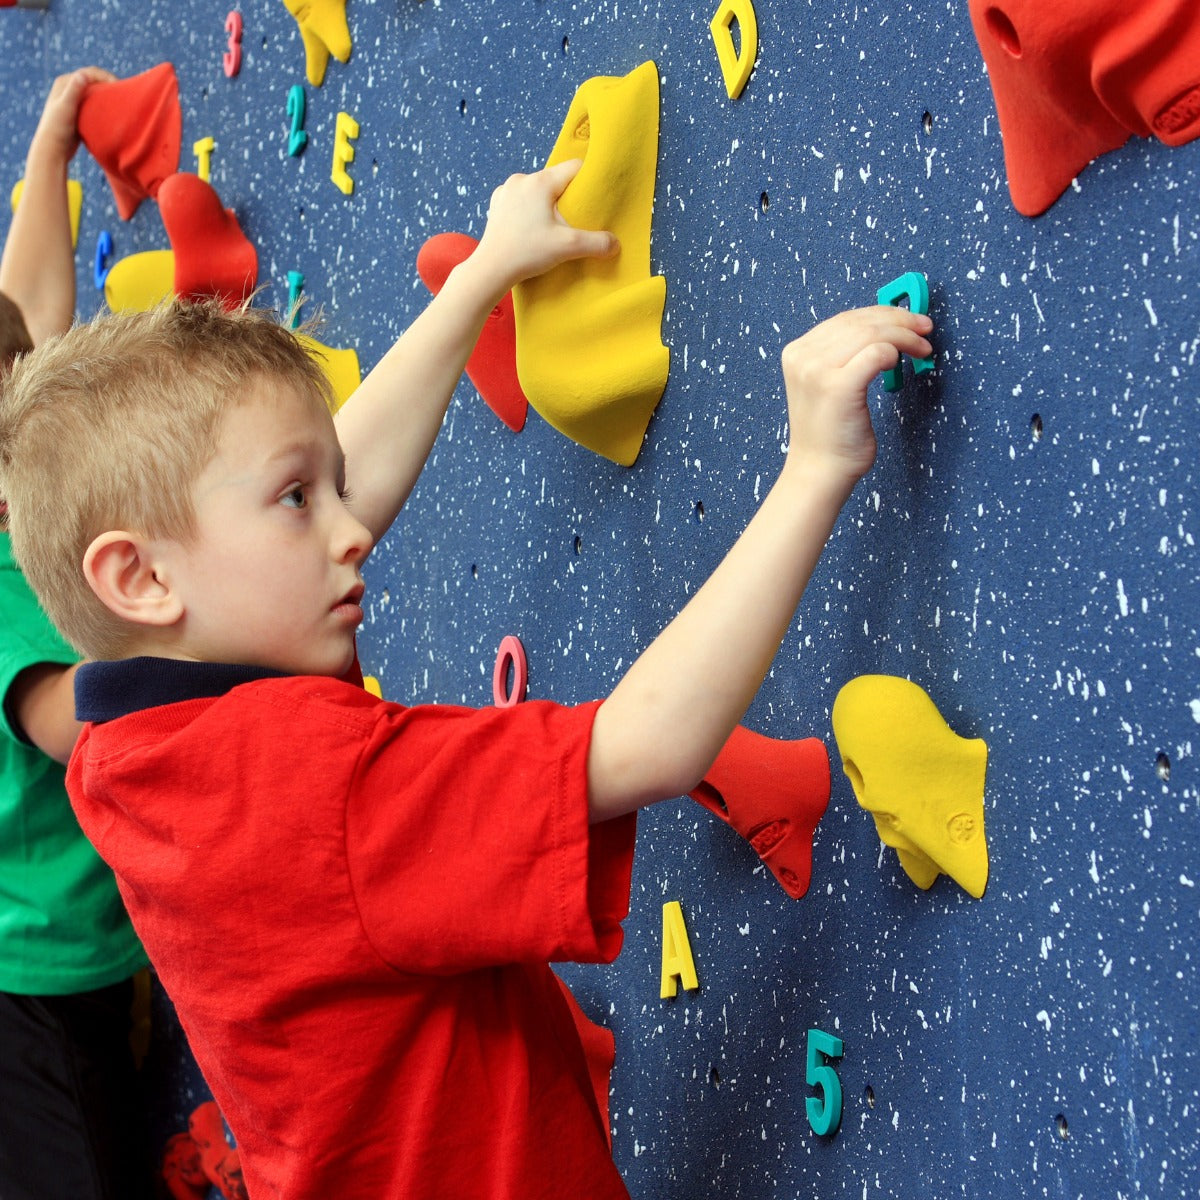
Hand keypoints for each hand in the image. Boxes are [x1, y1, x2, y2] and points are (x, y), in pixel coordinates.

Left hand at [31, 67, 116, 163]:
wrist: (53, 149)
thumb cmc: (58, 129)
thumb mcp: (66, 108)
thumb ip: (74, 90)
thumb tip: (84, 74)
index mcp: (64, 82)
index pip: (89, 73)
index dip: (105, 77)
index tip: (120, 87)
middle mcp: (68, 88)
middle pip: (93, 81)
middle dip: (109, 85)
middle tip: (124, 94)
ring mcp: (74, 100)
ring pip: (96, 93)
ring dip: (108, 96)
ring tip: (121, 103)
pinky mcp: (80, 112)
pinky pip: (96, 104)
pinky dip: (105, 106)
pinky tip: (114, 113)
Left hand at [472, 159, 618, 294]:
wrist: (491, 269)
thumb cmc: (527, 253)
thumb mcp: (567, 247)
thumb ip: (596, 243)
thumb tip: (615, 244)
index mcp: (541, 182)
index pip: (574, 167)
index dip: (588, 180)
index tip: (595, 196)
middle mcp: (522, 178)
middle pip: (555, 179)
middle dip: (566, 196)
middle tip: (571, 219)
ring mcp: (506, 189)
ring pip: (537, 189)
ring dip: (546, 203)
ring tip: (549, 226)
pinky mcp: (496, 202)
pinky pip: (520, 198)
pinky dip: (528, 208)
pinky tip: (530, 227)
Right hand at [780, 304, 934, 487]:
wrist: (820, 471)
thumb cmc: (830, 434)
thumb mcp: (828, 383)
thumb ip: (845, 356)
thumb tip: (884, 330)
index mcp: (798, 353)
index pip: (846, 318)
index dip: (883, 313)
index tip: (908, 320)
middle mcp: (803, 357)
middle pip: (860, 321)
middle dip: (900, 320)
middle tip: (924, 328)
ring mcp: (817, 370)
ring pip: (872, 333)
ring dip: (905, 335)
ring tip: (922, 348)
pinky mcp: (838, 386)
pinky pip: (877, 353)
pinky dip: (896, 351)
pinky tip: (901, 363)